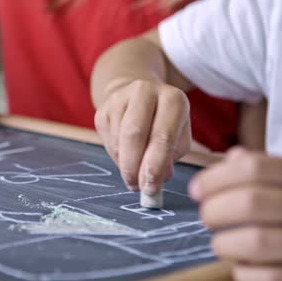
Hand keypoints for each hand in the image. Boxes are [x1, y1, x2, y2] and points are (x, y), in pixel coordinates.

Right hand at [94, 78, 190, 193]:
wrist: (139, 97)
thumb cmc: (164, 123)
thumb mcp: (178, 137)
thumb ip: (169, 158)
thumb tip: (153, 180)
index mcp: (173, 99)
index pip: (163, 136)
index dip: (155, 166)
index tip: (150, 188)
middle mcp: (145, 92)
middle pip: (134, 135)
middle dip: (134, 166)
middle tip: (135, 186)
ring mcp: (120, 98)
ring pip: (118, 140)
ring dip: (124, 164)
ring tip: (133, 172)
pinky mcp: (103, 108)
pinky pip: (107, 140)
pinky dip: (116, 156)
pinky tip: (125, 156)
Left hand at [190, 148, 281, 280]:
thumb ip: (258, 170)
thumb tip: (230, 159)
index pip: (253, 168)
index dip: (214, 179)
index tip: (195, 190)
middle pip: (250, 202)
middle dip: (214, 211)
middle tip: (207, 218)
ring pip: (257, 241)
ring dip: (225, 243)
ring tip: (221, 243)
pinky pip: (268, 276)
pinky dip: (244, 272)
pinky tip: (243, 264)